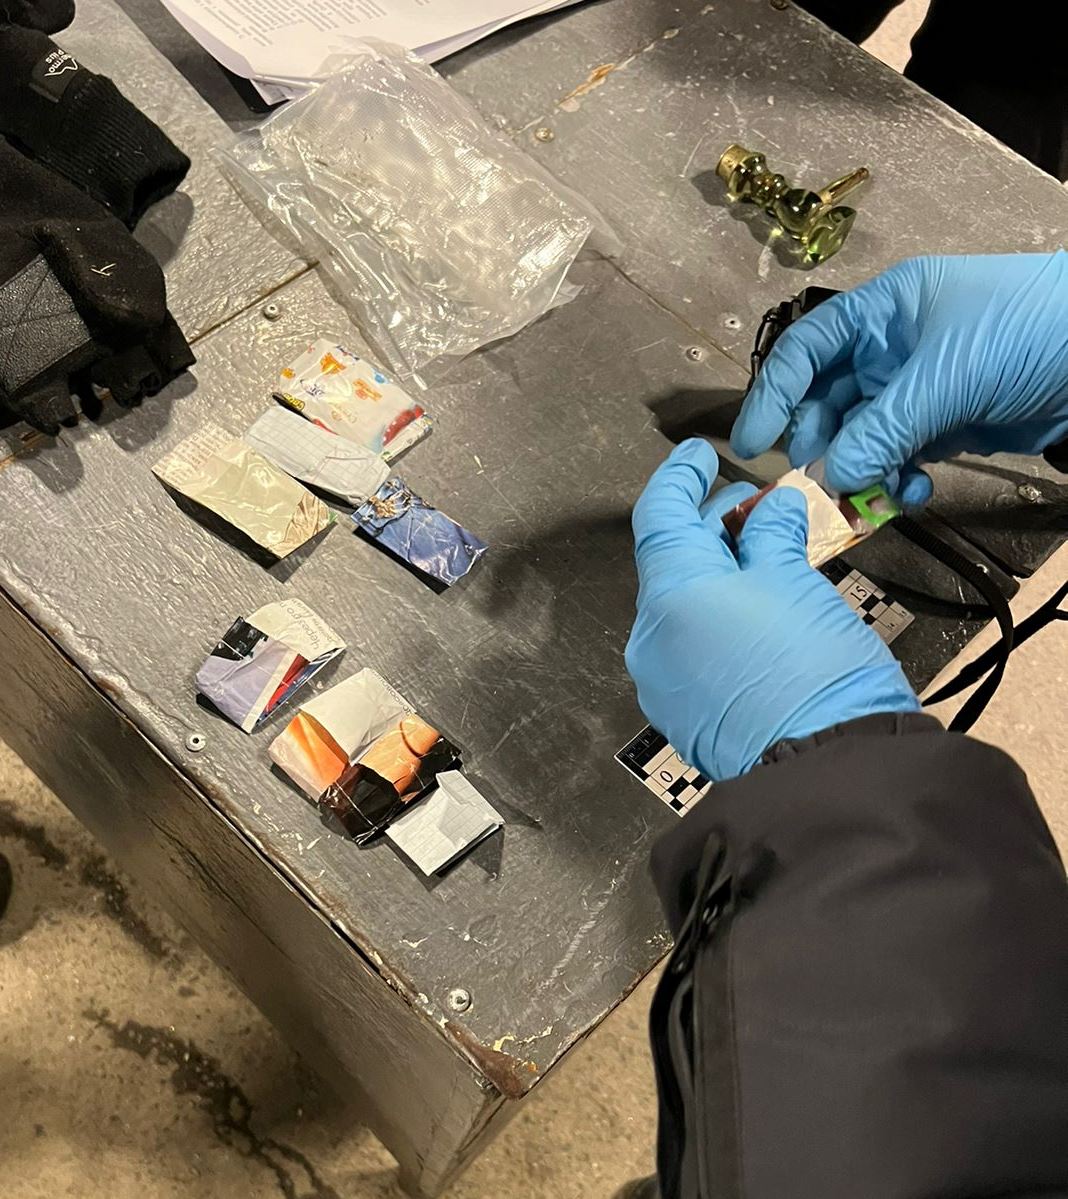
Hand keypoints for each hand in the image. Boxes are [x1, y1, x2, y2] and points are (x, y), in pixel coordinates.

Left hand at [625, 440, 917, 780]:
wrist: (828, 776)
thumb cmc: (814, 671)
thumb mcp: (797, 583)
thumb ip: (771, 535)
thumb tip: (769, 510)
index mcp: (669, 595)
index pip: (658, 515)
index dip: (680, 477)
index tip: (700, 456)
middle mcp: (651, 638)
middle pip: (670, 561)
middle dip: (709, 524)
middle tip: (751, 502)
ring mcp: (662, 680)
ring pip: (682, 606)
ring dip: (716, 572)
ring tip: (764, 553)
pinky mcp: (683, 712)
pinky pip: (690, 646)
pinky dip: (716, 616)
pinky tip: (756, 609)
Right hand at [730, 253, 1067, 505]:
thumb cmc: (1024, 332)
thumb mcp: (946, 374)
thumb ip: (882, 429)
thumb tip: (831, 479)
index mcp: (881, 313)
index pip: (805, 351)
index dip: (772, 395)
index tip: (750, 445)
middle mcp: (889, 350)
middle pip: (827, 402)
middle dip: (820, 444)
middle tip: (819, 483)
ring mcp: (915, 390)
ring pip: (861, 438)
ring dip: (859, 470)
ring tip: (869, 493)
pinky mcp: (942, 426)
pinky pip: (896, 458)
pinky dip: (893, 480)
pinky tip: (909, 490)